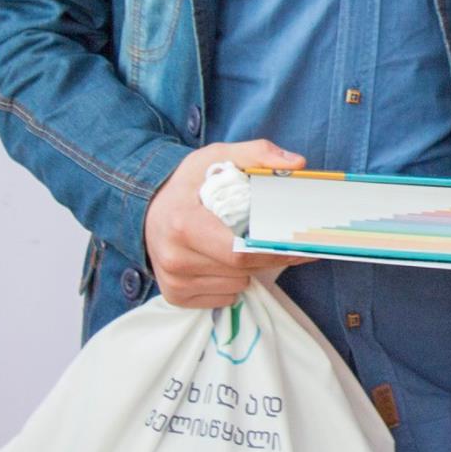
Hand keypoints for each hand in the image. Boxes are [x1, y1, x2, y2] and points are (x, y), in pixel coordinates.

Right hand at [142, 139, 309, 308]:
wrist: (148, 206)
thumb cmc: (190, 183)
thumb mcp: (218, 156)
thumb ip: (258, 154)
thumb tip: (297, 163)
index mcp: (185, 224)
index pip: (242, 251)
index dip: (276, 250)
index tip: (302, 244)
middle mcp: (175, 258)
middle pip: (243, 269)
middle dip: (267, 256)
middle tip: (280, 240)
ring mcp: (173, 280)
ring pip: (237, 285)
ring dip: (248, 269)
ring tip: (236, 242)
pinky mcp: (175, 296)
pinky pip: (224, 297)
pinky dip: (233, 282)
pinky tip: (222, 260)